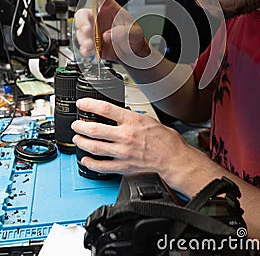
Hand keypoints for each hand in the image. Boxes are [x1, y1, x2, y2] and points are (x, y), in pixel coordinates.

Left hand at [71, 97, 193, 186]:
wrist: (173, 158)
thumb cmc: (164, 139)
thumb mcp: (147, 119)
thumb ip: (131, 116)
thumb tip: (118, 113)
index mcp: (132, 121)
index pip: (106, 109)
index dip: (90, 105)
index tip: (82, 104)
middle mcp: (125, 136)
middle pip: (95, 129)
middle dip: (80, 126)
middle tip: (76, 124)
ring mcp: (123, 153)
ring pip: (94, 147)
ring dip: (82, 142)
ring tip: (77, 139)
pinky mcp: (123, 167)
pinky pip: (101, 166)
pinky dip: (90, 163)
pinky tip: (85, 159)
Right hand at [75, 0, 148, 62]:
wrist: (133, 52)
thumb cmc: (133, 36)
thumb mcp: (134, 32)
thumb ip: (123, 33)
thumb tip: (107, 35)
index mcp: (109, 9)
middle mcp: (98, 18)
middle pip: (83, 15)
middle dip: (82, 23)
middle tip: (88, 30)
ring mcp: (94, 31)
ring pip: (81, 31)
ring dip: (83, 38)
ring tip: (90, 46)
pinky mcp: (92, 43)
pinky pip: (83, 45)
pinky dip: (84, 49)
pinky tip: (88, 51)